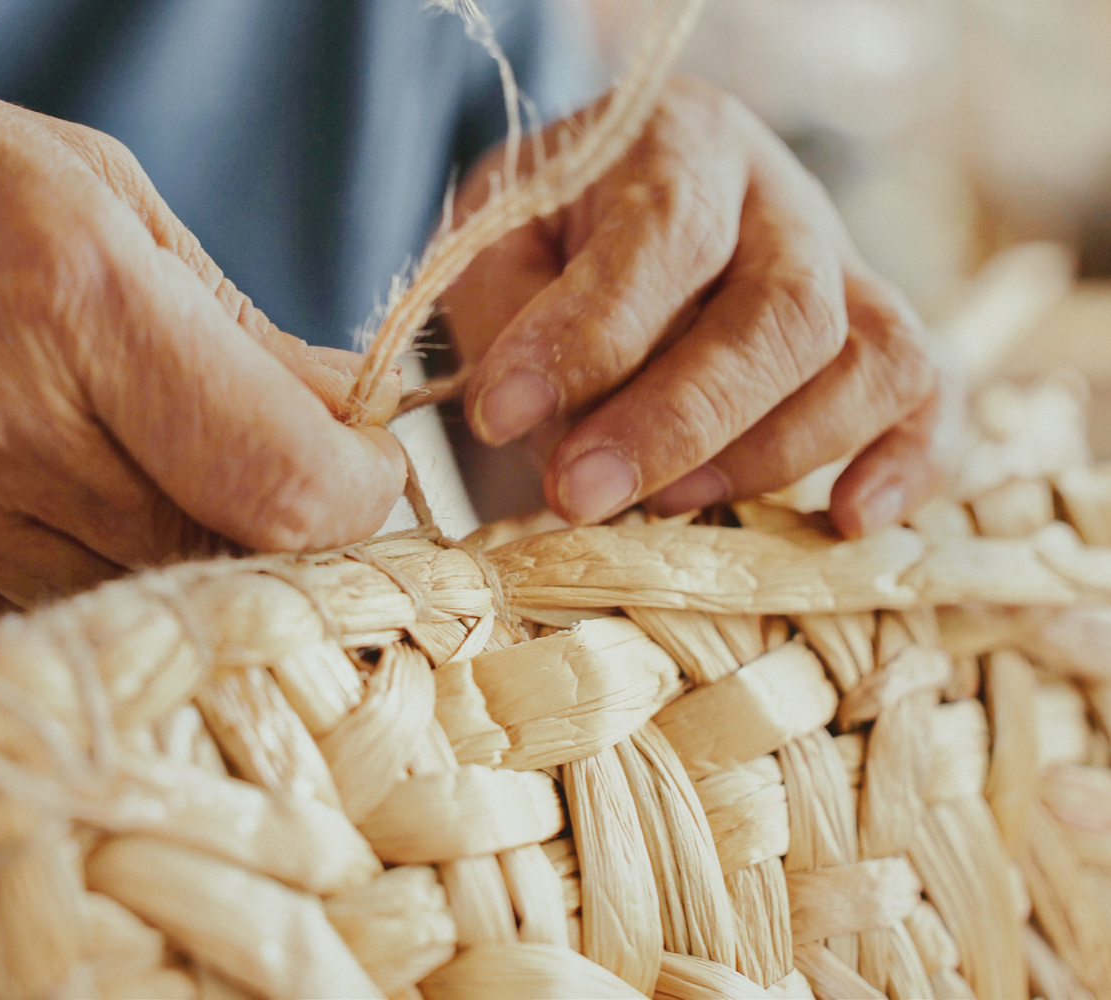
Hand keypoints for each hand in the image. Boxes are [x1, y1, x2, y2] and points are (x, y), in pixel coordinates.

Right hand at [0, 48, 403, 633]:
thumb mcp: (93, 191)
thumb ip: (234, 325)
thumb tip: (349, 419)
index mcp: (71, 297)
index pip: (280, 478)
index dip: (357, 495)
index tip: (367, 471)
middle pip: (219, 558)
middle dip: (283, 533)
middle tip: (282, 482)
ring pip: (134, 606)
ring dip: (182, 562)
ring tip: (157, 482)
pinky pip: (32, 620)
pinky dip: (77, 580)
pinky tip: (50, 505)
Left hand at [442, 76, 956, 536]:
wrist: (614, 205)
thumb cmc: (548, 230)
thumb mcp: (494, 239)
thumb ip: (511, 314)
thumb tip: (544, 425)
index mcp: (682, 144)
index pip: (664, 237)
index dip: (586, 337)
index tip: (499, 414)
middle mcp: (783, 200)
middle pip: (785, 312)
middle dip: (678, 423)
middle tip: (576, 494)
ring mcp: (847, 268)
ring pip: (873, 358)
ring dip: (773, 453)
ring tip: (667, 504)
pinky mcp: (881, 338)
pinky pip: (933, 395)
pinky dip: (909, 464)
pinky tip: (848, 519)